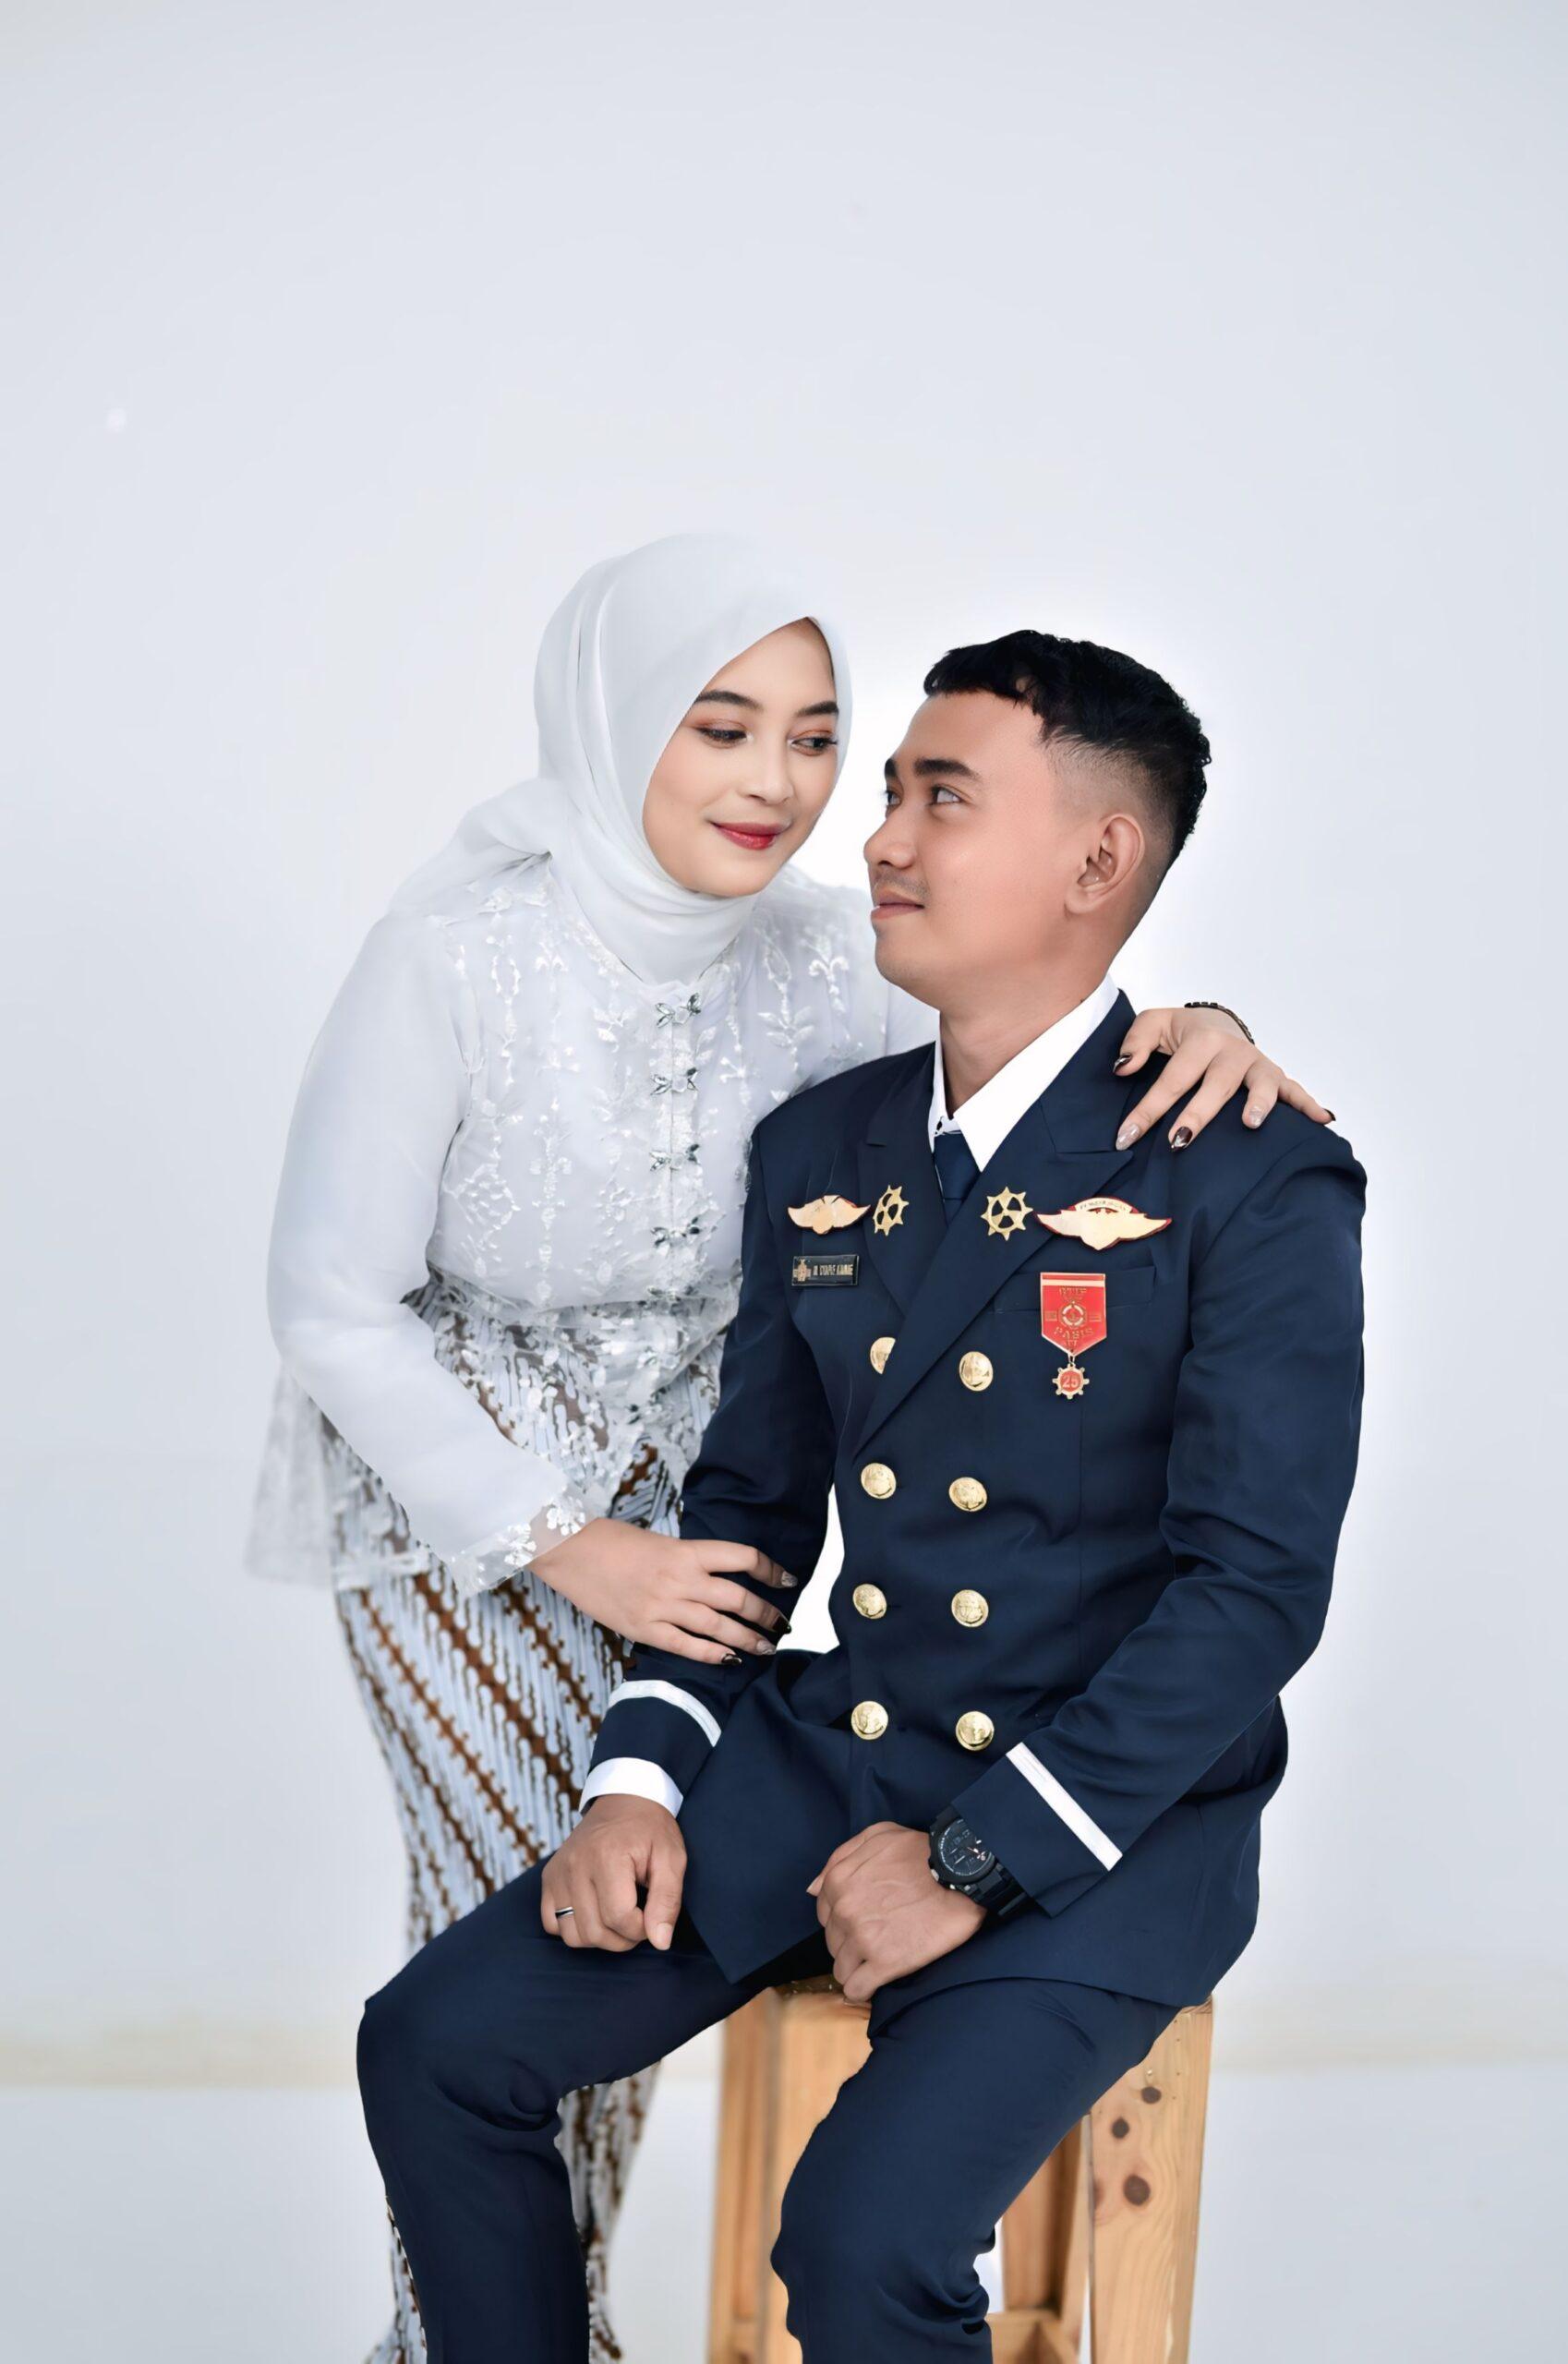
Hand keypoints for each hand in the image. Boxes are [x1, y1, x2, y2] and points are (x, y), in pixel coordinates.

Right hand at [531, 1518, 795, 1661]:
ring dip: (748, 1639)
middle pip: (738, 1599)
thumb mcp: (660, 1543)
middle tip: (782, 1624)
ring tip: (766, 1647)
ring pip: (718, 1627)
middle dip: (766, 1614)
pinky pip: (686, 1646)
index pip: (743, 1558)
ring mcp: (662, 1606)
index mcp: (686, 1551)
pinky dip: (712, 1655)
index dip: (771, 1569)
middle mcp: (680, 1579)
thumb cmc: (613, 1542)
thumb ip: (688, 1562)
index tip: (787, 1579)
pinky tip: (730, 1660)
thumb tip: (716, 1582)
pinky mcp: (643, 1629)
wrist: (571, 1551)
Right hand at [540, 1795, 686, 1950]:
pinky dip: (574, 1927)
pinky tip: (595, 1911)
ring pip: (572, 1935)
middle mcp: (575, 1865)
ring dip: (600, 1937)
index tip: (653, 1915)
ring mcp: (557, 1872)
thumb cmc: (651, 1829)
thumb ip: (667, 1901)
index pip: (619, 1918)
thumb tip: (660, 1942)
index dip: (642, 1929)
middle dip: (624, 1938)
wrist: (625, 1799)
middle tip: (639, 1918)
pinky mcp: (548, 1877)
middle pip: (595, 1932)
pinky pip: (552, 1923)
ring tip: (618, 1916)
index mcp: (607, 1856)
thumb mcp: (672, 1858)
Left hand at [806, 1822, 984, 2002]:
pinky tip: (876, 1982)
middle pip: (833, 1943)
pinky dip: (864, 1990)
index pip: (825, 1915)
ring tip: (878, 1961)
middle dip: (850, 1944)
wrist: (960, 1875)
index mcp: (838, 1881)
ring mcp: (863, 1939)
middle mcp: (844, 1911)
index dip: (843, 1921)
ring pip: (842, 1969)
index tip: (863, 1922)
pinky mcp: (885, 1963)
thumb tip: (814, 1889)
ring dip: (857, 1968)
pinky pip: (857, 1989)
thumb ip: (841, 1857)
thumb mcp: (879, 1836)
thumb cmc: (921, 1852)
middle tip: (877, 1939)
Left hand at [1114, 1006, 1333, 1151]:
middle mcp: (1232, 1051)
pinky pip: (1295, 1090)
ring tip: (1252, 1124)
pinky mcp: (1274, 1075)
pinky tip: (1323, 1120)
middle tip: (1178, 1141)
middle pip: (1216, 1084)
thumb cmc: (1180, 1032)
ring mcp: (1256, 1064)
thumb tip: (1124, 1069)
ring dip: (1260, 1103)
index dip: (1147, 1109)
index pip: (1171, 1079)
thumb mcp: (1153, 1025)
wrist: (1217, 1023)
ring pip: (1262, 1084)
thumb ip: (1135, 1043)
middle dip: (1197, 1114)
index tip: (1126, 1137)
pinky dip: (1309, 1104)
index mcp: (1201, 1039)